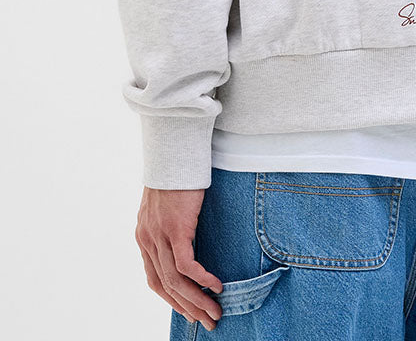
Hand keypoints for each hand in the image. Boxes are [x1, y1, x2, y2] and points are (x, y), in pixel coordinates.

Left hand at [135, 186, 223, 330]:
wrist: (174, 150)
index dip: (172, 299)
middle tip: (208, 320)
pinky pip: (187, 265)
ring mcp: (160, 235)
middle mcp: (147, 239)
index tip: (190, 310)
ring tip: (215, 311)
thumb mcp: (166, 205)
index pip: (154, 279)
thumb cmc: (176, 174)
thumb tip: (185, 241)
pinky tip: (216, 285)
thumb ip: (169, 226)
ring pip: (176, 281)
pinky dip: (202, 279)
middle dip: (188, 307)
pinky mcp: (176, 229)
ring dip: (197, 300)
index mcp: (144, 236)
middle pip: (166, 286)